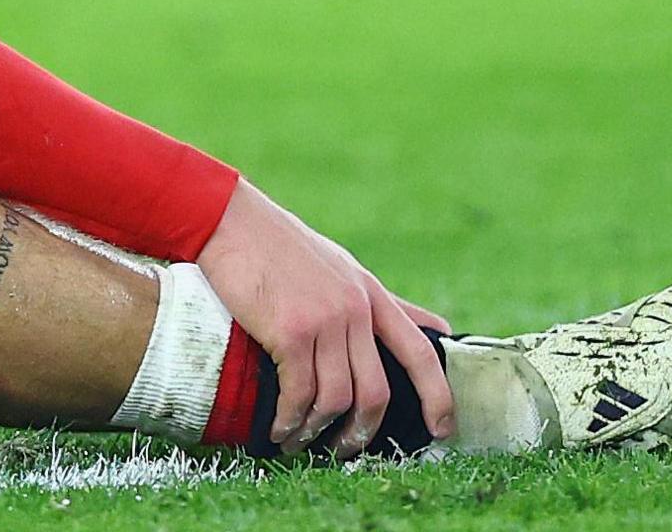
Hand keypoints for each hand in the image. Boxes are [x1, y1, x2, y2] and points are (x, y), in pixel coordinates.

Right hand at [196, 180, 454, 458]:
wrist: (229, 221)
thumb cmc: (278, 245)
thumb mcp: (341, 266)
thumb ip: (380, 301)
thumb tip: (432, 325)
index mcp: (371, 293)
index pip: (419, 351)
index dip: (438, 396)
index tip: (442, 430)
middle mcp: (355, 309)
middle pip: (375, 390)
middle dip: (361, 431)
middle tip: (343, 450)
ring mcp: (325, 320)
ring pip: (337, 398)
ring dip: (318, 431)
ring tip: (298, 441)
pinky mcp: (290, 331)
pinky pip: (300, 393)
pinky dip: (291, 419)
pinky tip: (279, 427)